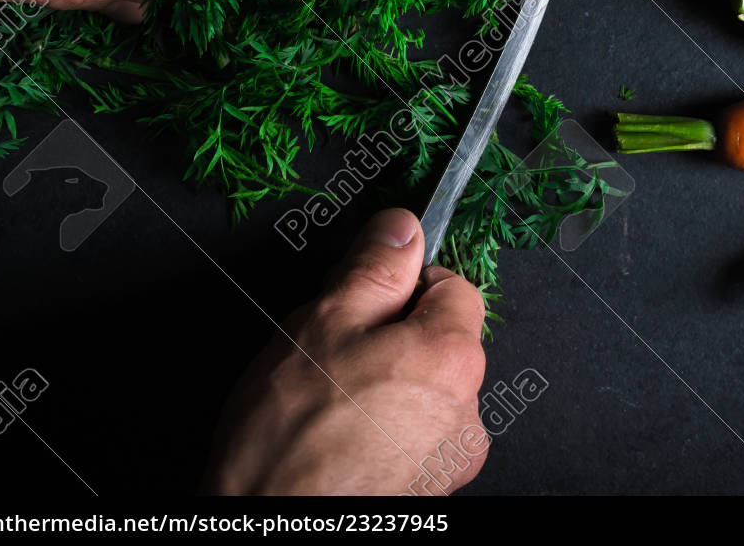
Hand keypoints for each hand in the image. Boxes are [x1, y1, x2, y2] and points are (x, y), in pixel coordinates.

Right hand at [205, 208, 489, 495]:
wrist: (274, 523)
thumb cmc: (291, 432)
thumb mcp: (325, 320)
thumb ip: (375, 267)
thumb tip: (402, 227)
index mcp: (453, 357)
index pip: (456, 287)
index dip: (407, 283)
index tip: (367, 298)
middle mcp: (469, 411)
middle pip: (442, 341)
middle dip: (394, 335)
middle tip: (336, 352)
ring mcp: (452, 457)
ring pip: (427, 389)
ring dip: (390, 383)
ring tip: (332, 400)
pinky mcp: (432, 490)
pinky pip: (417, 434)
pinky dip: (387, 426)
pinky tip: (341, 435)